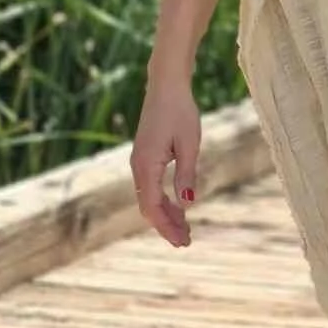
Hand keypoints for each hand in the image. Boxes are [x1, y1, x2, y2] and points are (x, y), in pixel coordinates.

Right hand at [130, 77, 201, 248]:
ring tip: (185, 228)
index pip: (153, 207)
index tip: (183, 241)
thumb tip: (188, 204)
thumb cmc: (180, 111)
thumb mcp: (189, 144)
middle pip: (148, 207)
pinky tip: (178, 205)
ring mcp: (139, 161)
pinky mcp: (144, 156)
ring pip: (149, 198)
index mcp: (146, 165)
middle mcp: (137, 166)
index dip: (167, 227)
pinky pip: (151, 186)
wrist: (166, 85)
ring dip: (166, 214)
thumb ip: (187, 174)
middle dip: (166, 226)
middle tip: (185, 242)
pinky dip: (163, 200)